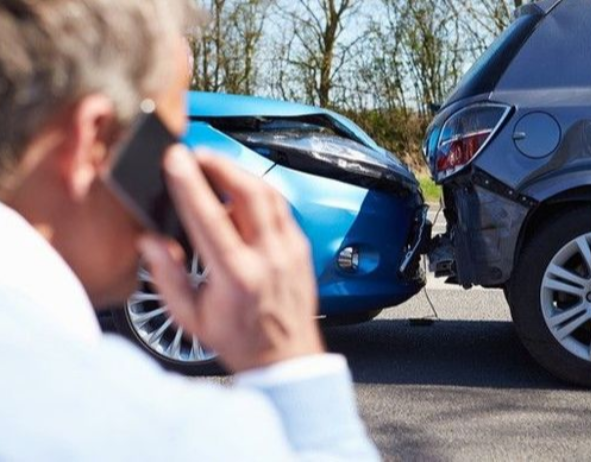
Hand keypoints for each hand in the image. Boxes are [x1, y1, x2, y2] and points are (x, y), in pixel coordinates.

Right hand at [138, 146, 323, 372]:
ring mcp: (290, 250)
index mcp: (236, 276)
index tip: (175, 159)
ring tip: (215, 166)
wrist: (286, 357)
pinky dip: (259, 191)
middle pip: (248, 192)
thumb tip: (150, 241)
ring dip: (240, 172)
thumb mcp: (190, 318)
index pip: (210, 217)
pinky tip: (241, 191)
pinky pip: (281, 207)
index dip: (189, 183)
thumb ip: (167, 277)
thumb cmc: (239, 340)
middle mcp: (268, 258)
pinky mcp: (301, 247)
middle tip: (196, 154)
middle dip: (219, 163)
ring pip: (269, 193)